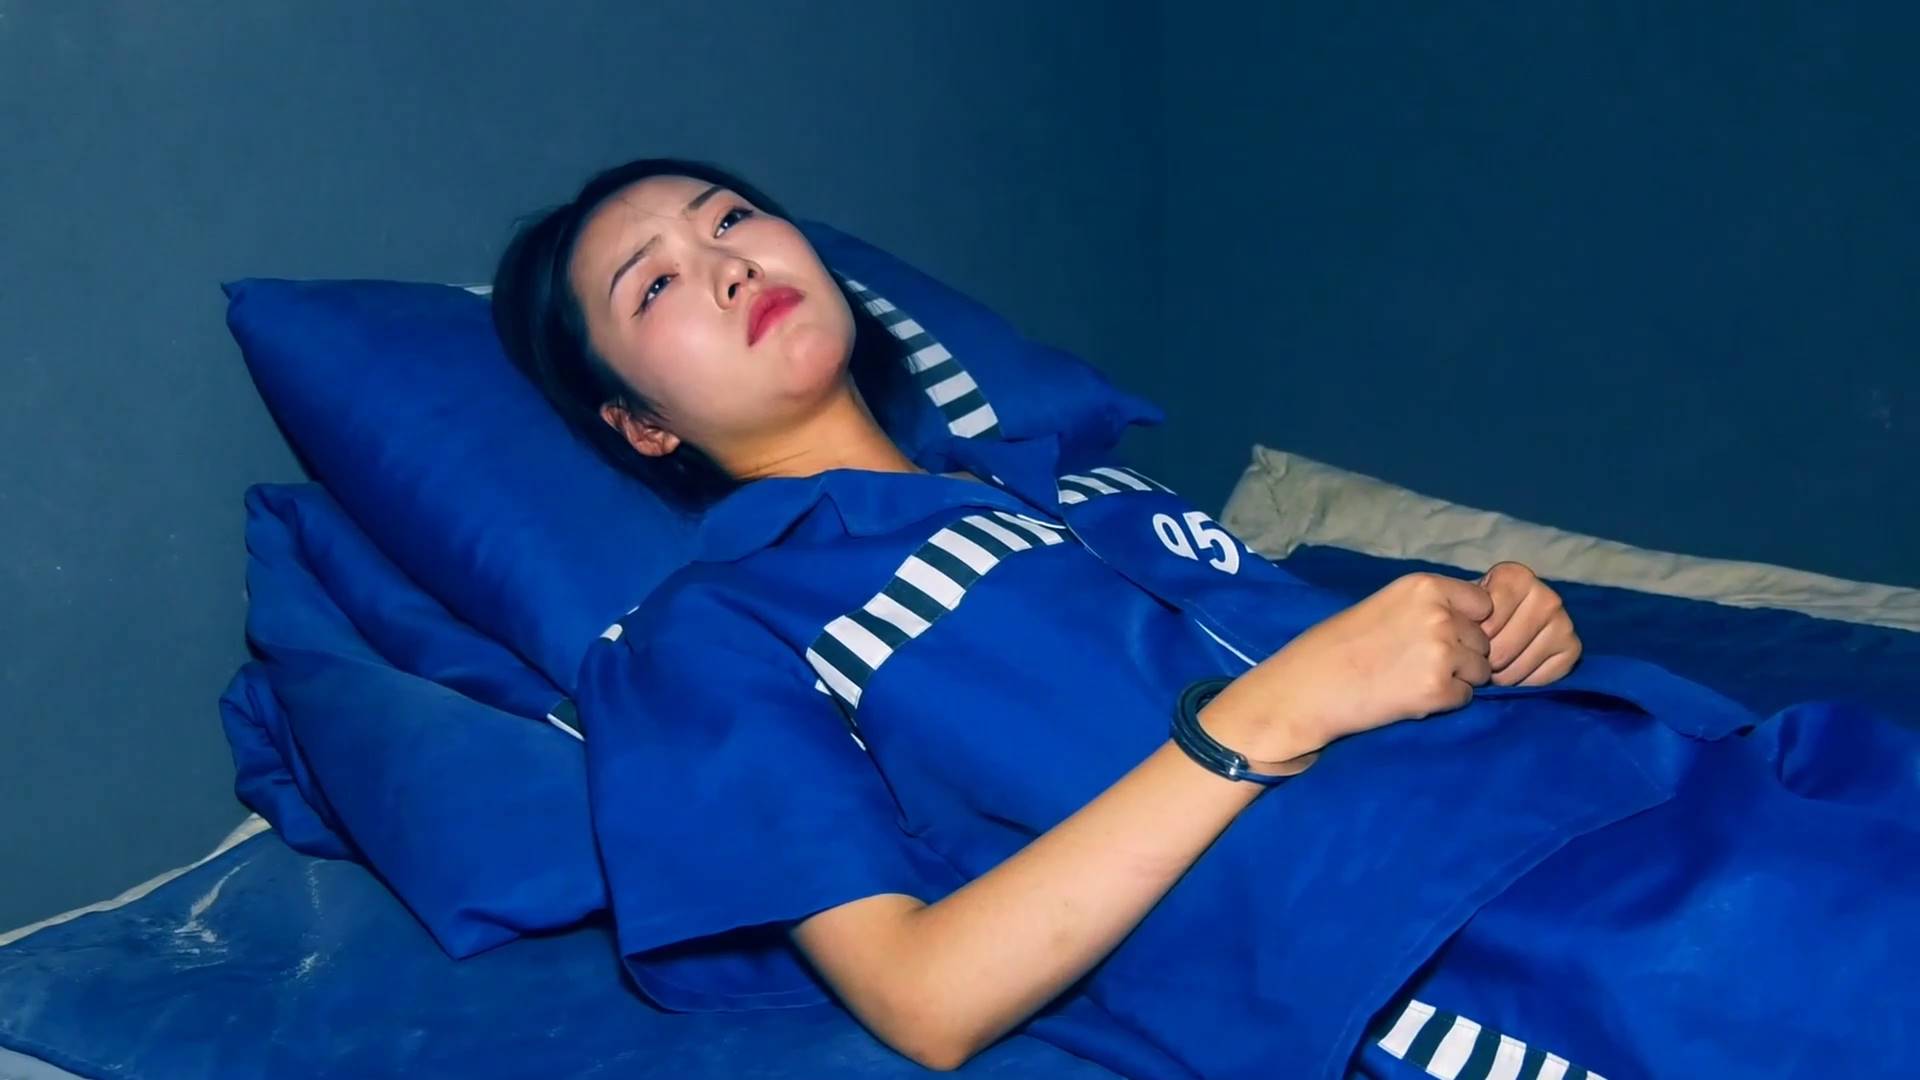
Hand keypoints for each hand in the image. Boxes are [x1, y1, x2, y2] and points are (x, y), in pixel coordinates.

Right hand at [1200, 572, 1495, 768]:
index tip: (1440, 635)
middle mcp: (1439, 614)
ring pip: (1480, 670)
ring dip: (1457, 679)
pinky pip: (1465, 698)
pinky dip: (1445, 703)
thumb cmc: (1337, 646)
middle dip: (1462, 654)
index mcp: (1425, 587)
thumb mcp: (1386, 605)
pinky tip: (1411, 697)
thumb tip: (1475, 621)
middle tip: (1417, 664)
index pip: (1483, 603)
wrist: (1308, 688)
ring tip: (1413, 680)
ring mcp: (1441, 653)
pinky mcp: (1438, 690)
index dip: (1468, 622)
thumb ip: (1429, 607)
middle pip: (1484, 640)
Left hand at [1477, 562, 1581, 686]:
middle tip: (1479, 662)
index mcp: (1516, 577)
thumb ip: (1463, 616)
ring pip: (1521, 664)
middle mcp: (1547, 596)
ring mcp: (1564, 622)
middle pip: (1505, 646)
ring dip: (1502, 676)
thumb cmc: (1478, 614)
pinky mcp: (1573, 648)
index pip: (1488, 619)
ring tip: (1493, 670)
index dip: (1473, 637)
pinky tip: (1515, 672)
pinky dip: (1524, 682)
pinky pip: (1542, 677)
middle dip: (1486, 661)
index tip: (1468, 637)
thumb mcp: (1465, 607)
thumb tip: (1467, 642)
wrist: (1502, 623)